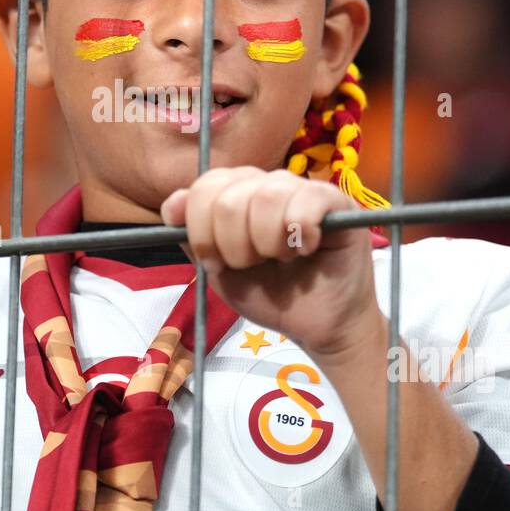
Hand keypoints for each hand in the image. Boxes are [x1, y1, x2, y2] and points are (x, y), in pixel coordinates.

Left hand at [160, 166, 380, 359]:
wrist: (317, 326)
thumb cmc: (271, 296)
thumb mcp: (220, 271)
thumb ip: (193, 238)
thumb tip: (172, 205)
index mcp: (237, 195)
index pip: (205, 186)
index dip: (202, 229)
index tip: (215, 263)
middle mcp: (267, 184)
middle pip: (230, 194)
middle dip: (233, 243)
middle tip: (252, 265)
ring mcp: (302, 188)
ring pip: (267, 195)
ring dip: (267, 241)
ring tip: (282, 259)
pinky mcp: (336, 201)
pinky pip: (308, 200)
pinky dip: (300, 233)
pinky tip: (306, 249)